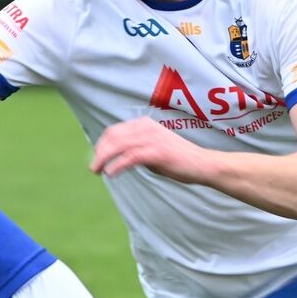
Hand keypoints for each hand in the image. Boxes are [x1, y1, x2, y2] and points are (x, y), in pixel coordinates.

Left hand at [90, 116, 211, 183]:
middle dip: (99, 153)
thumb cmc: (177, 159)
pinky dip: (117, 165)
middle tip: (93, 168)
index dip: (101, 145)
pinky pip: (130, 157)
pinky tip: (111, 173)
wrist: (202, 164)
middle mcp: (146, 127)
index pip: (113, 131)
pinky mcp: (157, 151)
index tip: (97, 158)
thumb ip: (135, 149)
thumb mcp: (153, 148)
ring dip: (103, 159)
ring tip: (97, 171)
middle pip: (112, 137)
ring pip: (118, 145)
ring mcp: (152, 138)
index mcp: (144, 124)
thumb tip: (114, 157)